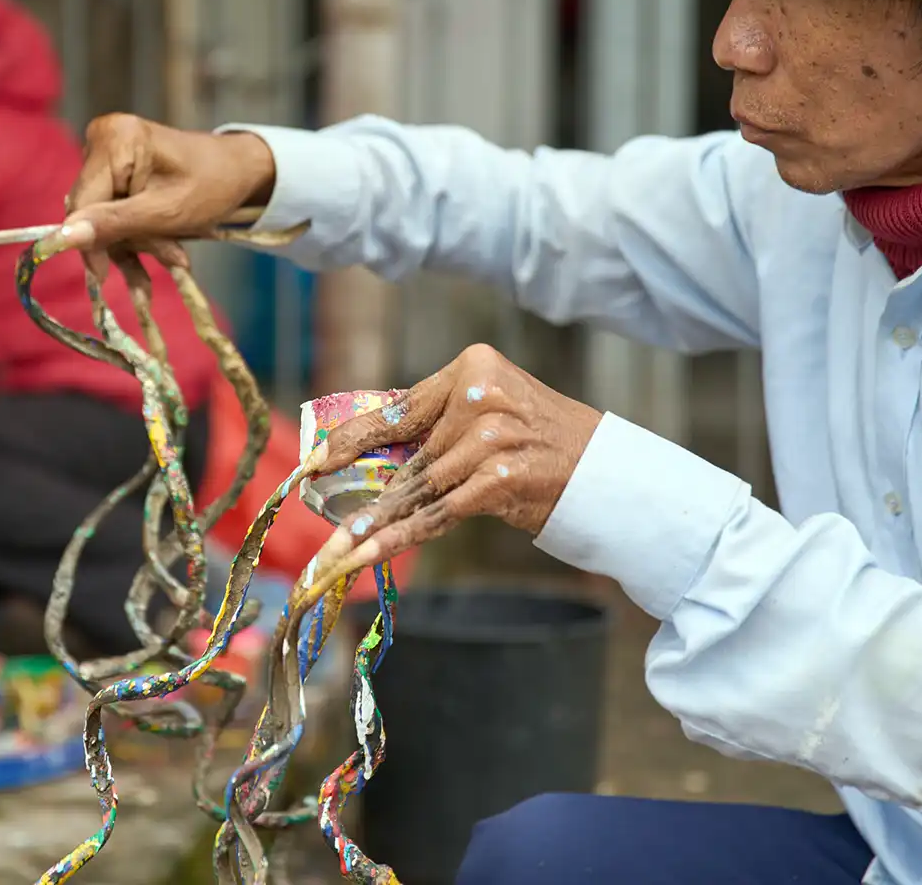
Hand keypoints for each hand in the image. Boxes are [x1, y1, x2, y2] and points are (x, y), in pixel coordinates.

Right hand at [59, 114, 276, 257]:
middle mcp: (104, 139)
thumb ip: (114, 224)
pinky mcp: (118, 170)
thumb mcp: (165, 212)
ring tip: (176, 257)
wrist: (240, 171)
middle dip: (127, 241)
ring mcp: (110, 154)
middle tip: (170, 259)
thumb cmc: (213, 185)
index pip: (82, 201)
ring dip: (137, 243)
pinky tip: (166, 252)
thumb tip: (63, 237)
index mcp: (115, 140)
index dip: (89, 241)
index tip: (103, 275)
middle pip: (92, 209)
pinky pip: (115, 210)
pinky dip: (137, 234)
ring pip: (104, 216)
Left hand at [307, 344, 603, 572]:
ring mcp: (491, 438)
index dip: (350, 440)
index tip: (314, 462)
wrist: (607, 471)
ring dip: (374, 525)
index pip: (398, 409)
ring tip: (336, 550)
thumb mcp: (491, 410)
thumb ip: (437, 423)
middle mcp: (481, 396)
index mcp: (473, 367)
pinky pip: (437, 513)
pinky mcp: (500, 480)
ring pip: (417, 488)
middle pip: (407, 455)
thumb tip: (364, 452)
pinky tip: (367, 554)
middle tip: (318, 515)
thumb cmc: (540, 442)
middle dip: (361, 493)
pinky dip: (399, 537)